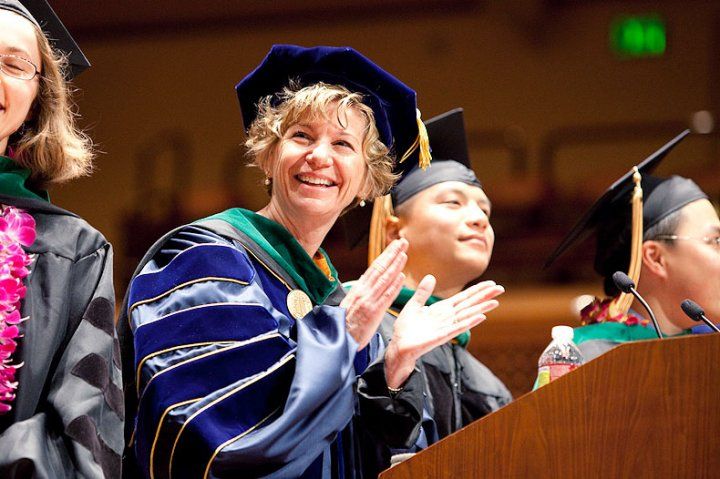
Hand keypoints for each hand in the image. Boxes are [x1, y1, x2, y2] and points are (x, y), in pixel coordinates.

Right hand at [341, 239, 407, 350]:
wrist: (338, 338)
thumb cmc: (345, 322)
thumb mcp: (350, 302)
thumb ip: (360, 290)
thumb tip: (366, 278)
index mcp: (358, 288)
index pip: (374, 267)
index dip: (386, 255)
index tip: (395, 246)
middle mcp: (363, 291)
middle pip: (380, 269)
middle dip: (392, 254)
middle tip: (403, 242)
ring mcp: (369, 301)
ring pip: (384, 279)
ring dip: (395, 266)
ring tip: (404, 254)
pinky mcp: (373, 312)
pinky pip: (386, 297)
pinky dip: (394, 286)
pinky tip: (401, 278)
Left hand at [384, 275, 504, 388]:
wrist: (398, 345)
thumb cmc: (406, 329)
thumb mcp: (414, 305)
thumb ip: (423, 292)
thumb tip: (431, 276)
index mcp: (442, 309)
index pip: (464, 297)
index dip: (477, 290)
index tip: (491, 283)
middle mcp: (448, 318)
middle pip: (470, 304)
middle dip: (485, 296)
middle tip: (501, 288)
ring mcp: (446, 327)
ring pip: (467, 315)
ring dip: (482, 309)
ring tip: (496, 301)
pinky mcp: (441, 336)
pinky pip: (457, 328)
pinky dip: (469, 322)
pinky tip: (481, 317)